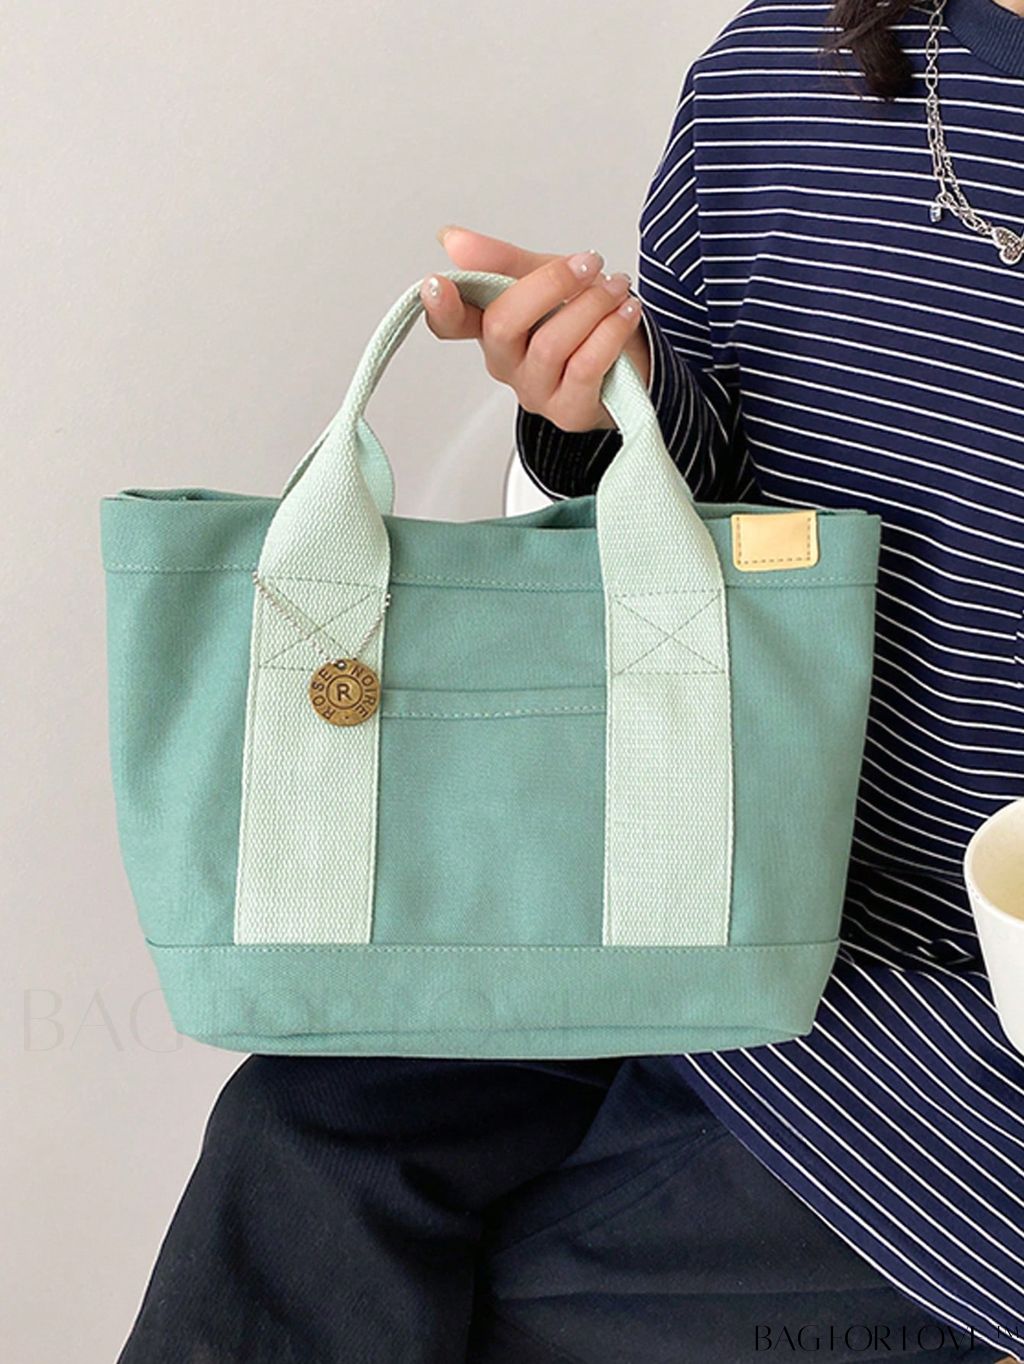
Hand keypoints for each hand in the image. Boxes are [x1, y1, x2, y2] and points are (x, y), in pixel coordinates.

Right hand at [420, 226, 649, 432]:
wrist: (630, 359)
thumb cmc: (579, 318)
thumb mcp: (542, 277)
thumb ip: (500, 260)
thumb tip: (451, 240)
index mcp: (490, 329)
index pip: (451, 323)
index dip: (441, 307)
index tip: (436, 284)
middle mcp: (506, 363)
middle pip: (503, 325)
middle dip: (550, 284)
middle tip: (589, 263)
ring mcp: (535, 391)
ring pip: (550, 344)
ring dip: (591, 305)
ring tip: (617, 287)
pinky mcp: (569, 411)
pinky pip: (584, 367)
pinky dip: (610, 331)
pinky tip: (626, 312)